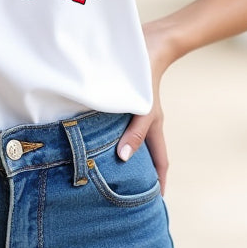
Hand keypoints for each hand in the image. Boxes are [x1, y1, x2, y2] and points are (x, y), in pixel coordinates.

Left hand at [116, 20, 178, 192]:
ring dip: (115, 152)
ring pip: (124, 137)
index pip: (160, 162)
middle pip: (141, 153)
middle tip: (122, 192)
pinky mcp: (119, 98)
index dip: (159, 183)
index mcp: (153, 127)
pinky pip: (112, 121)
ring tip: (99, 169)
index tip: (156, 206)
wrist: (148, 41)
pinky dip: (103, 132)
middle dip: (135, 173)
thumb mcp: (144, 108)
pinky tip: (86, 134)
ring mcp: (132, 110)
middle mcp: (142, 121)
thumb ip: (135, 133)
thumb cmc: (147, 74)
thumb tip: (122, 159)